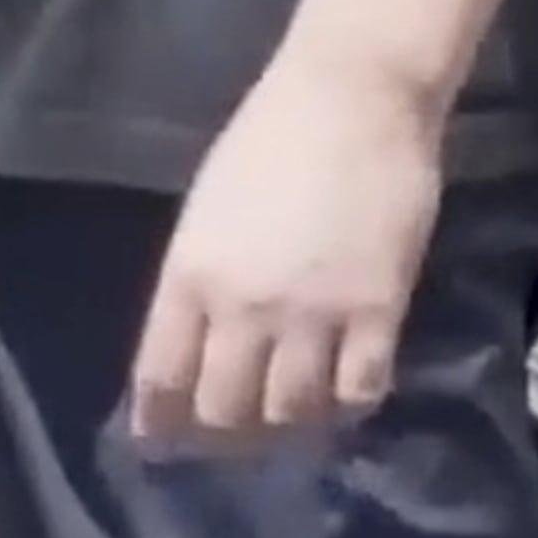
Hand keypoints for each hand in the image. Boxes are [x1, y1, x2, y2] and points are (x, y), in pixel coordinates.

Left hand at [127, 57, 448, 456]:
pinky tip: (350, 393)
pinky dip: (352, 405)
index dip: (160, 422)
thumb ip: (198, 282)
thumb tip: (196, 346)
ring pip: (291, 411)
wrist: (353, 96)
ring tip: (298, 415)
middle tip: (242, 433)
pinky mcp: (377, 311)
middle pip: (223, 410)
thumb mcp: (206, 213)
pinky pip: (360, 391)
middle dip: (227, 434)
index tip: (163, 442)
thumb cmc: (270, 139)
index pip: (160, 378)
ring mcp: (312, 313)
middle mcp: (242, 306)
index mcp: (189, 276)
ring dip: (291, 423)